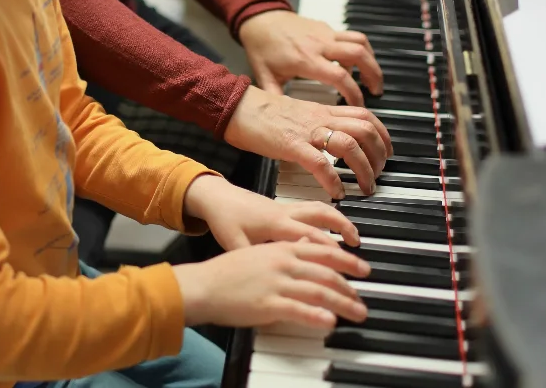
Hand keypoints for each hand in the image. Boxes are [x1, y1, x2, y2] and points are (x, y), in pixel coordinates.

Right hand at [173, 242, 369, 327]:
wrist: (203, 285)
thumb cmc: (227, 271)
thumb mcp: (259, 251)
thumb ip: (284, 249)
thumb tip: (306, 244)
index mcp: (281, 249)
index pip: (322, 251)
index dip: (346, 260)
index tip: (361, 268)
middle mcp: (283, 263)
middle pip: (327, 272)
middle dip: (350, 285)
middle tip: (363, 296)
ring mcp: (276, 283)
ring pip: (320, 291)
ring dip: (343, 303)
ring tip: (357, 313)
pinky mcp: (268, 304)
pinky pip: (300, 310)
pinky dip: (318, 316)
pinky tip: (330, 322)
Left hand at [184, 175, 359, 248]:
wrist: (216, 197)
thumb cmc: (225, 220)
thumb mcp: (235, 244)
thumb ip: (255, 259)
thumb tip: (270, 277)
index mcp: (276, 224)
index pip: (311, 237)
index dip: (330, 250)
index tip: (345, 265)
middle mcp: (285, 213)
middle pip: (323, 218)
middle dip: (344, 232)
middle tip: (359, 249)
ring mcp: (286, 207)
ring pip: (320, 209)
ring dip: (339, 220)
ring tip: (354, 236)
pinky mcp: (284, 206)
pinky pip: (312, 208)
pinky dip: (328, 215)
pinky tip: (333, 227)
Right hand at [224, 86, 392, 197]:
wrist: (236, 105)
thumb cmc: (259, 112)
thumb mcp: (296, 113)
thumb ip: (313, 123)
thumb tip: (325, 139)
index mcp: (322, 110)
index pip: (365, 116)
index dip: (382, 135)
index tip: (385, 152)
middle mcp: (320, 118)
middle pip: (365, 129)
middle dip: (379, 154)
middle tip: (378, 174)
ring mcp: (306, 131)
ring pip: (350, 144)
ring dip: (363, 168)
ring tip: (365, 186)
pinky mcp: (290, 145)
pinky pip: (320, 162)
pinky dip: (333, 180)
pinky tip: (337, 192)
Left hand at [239, 10, 382, 105]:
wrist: (260, 19)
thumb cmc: (261, 48)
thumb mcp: (265, 77)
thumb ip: (276, 98)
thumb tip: (283, 121)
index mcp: (306, 60)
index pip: (339, 77)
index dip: (353, 93)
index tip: (358, 105)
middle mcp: (320, 44)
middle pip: (359, 55)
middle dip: (373, 74)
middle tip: (376, 91)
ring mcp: (325, 34)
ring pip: (360, 42)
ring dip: (371, 60)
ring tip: (372, 78)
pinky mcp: (327, 27)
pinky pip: (352, 36)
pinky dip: (361, 48)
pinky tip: (357, 63)